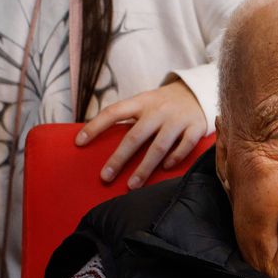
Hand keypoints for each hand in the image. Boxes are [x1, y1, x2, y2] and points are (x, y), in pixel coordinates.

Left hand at [76, 81, 207, 188]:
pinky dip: (175, 158)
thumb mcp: (144, 103)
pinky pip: (184, 145)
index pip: (113, 112)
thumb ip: (128, 119)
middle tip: (105, 177)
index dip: (95, 126)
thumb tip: (100, 143)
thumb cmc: (163, 104)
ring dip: (144, 167)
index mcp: (141, 102)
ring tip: (132, 185)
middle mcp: (158, 110)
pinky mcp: (196, 127)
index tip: (79, 142)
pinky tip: (165, 168)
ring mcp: (177, 119)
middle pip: (135, 136)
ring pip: (159, 146)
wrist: (198, 92)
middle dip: (119, 158)